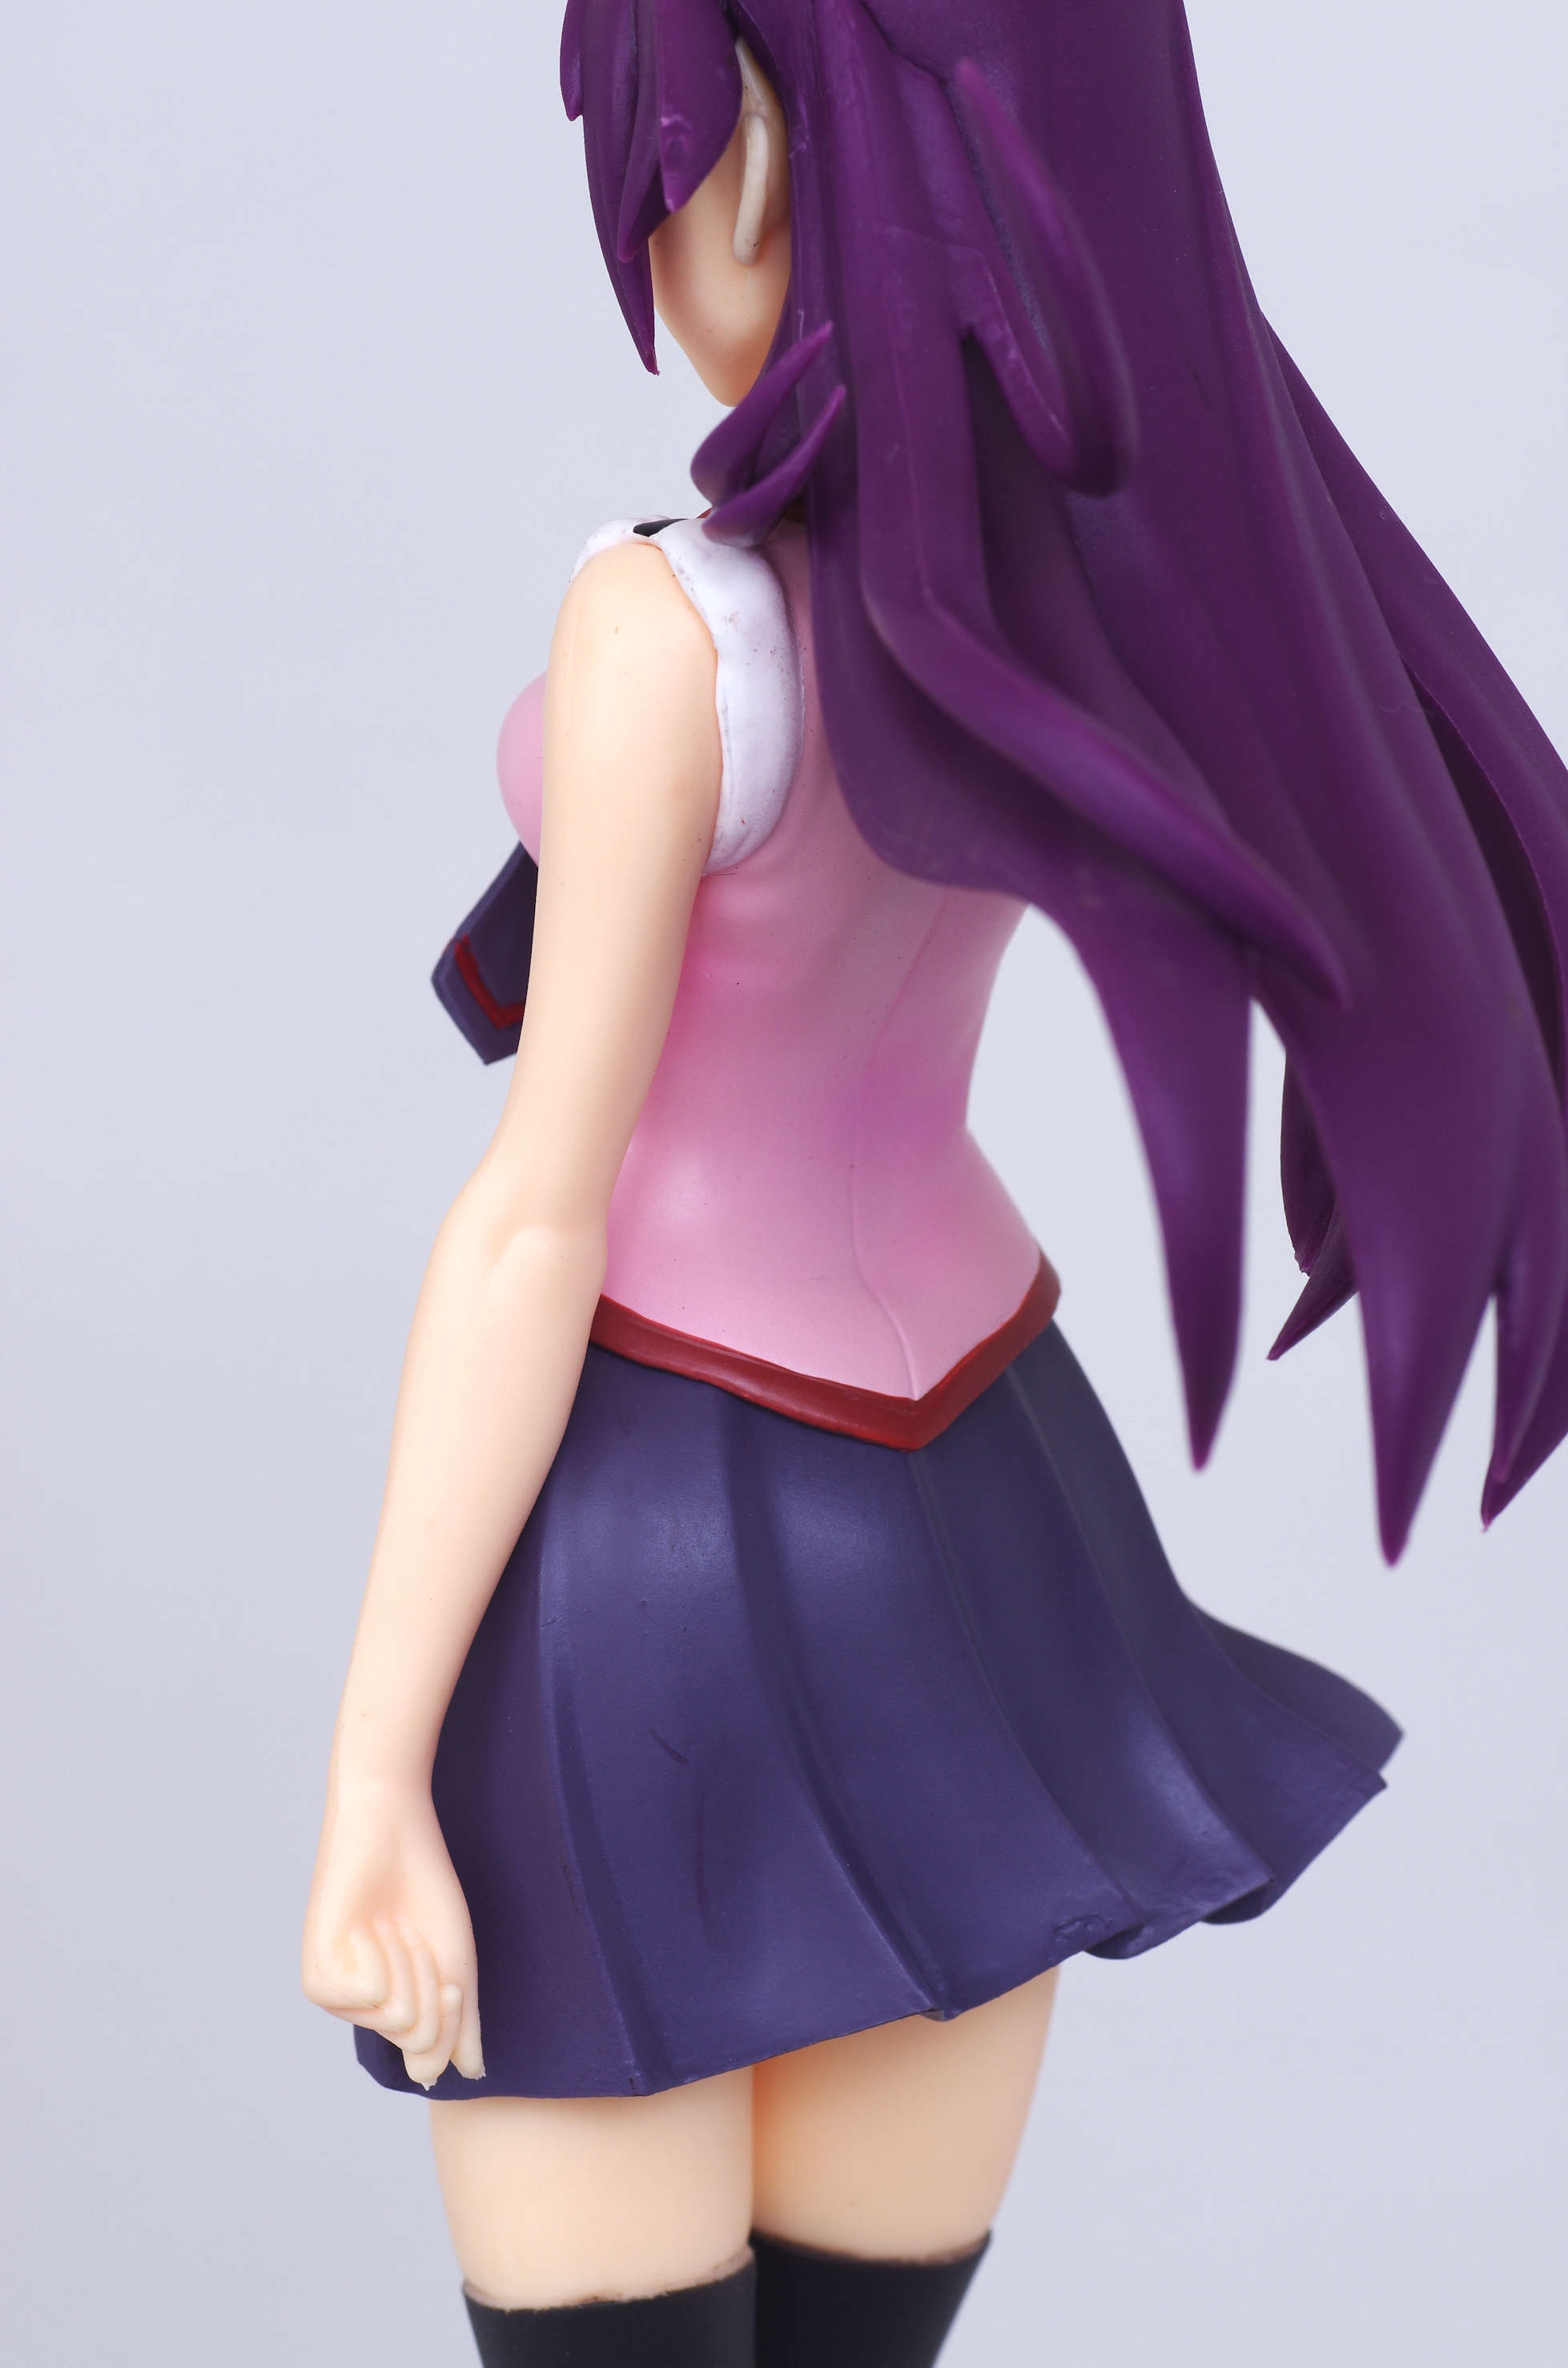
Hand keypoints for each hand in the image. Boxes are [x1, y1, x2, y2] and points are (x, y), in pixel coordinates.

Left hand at [302, 1773, 484, 2088]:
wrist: (392, 1830)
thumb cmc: (425, 1889)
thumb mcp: (455, 1962)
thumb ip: (460, 2021)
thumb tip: (468, 2076)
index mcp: (396, 2008)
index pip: (433, 2054)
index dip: (454, 2009)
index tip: (447, 1962)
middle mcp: (363, 2012)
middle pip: (419, 2041)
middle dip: (434, 1985)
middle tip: (415, 1936)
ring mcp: (339, 1999)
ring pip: (400, 2020)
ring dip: (411, 1964)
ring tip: (390, 1925)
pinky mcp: (318, 1981)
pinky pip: (370, 1995)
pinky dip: (382, 1957)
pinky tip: (366, 1927)